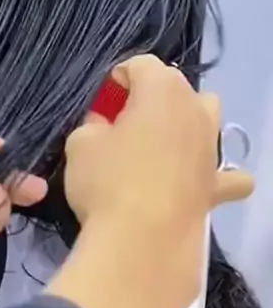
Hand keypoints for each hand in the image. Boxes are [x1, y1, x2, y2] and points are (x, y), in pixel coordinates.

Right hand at [48, 56, 254, 307]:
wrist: (140, 242)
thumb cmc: (106, 182)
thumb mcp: (80, 144)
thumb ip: (93, 125)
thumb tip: (104, 127)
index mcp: (161, 89)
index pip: (139, 65)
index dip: (116, 80)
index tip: (99, 103)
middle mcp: (196, 110)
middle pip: (176, 89)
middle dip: (151, 99)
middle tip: (122, 125)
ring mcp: (213, 149)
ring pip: (207, 120)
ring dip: (186, 125)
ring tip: (158, 148)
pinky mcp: (217, 187)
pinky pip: (227, 175)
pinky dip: (217, 175)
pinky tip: (201, 182)